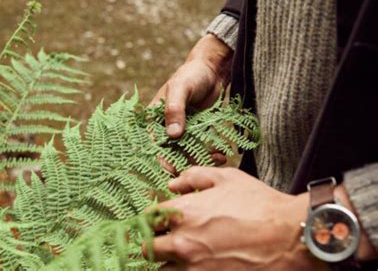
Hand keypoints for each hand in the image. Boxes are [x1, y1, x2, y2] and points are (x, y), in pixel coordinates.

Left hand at [142, 167, 327, 269]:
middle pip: (147, 249)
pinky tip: (194, 266)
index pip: (147, 218)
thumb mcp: (227, 178)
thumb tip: (173, 184)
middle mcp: (182, 242)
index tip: (157, 221)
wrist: (291, 236)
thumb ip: (194, 177)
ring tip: (177, 257)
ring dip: (165, 263)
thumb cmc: (260, 204)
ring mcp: (193, 268)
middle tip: (162, 242)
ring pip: (161, 270)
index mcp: (183, 213)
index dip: (150, 219)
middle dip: (152, 243)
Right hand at [150, 34, 232, 172]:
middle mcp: (167, 127)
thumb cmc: (191, 74)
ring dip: (201, 159)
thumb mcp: (180, 88)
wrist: (212, 69)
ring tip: (218, 160)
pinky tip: (221, 155)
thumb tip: (173, 135)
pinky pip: (202, 147)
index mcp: (155, 117)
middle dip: (187, 163)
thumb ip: (175, 109)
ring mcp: (183, 130)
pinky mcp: (198, 131)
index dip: (163, 159)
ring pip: (188, 153)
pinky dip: (210, 153)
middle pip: (172, 152)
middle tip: (203, 168)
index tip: (175, 169)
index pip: (155, 143)